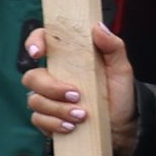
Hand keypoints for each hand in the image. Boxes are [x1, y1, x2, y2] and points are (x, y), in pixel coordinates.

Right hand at [20, 21, 132, 138]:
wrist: (123, 124)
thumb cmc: (118, 93)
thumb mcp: (120, 68)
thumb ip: (112, 47)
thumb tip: (98, 28)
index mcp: (67, 59)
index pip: (41, 42)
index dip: (34, 42)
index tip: (38, 52)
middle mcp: (52, 77)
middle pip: (32, 77)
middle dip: (52, 88)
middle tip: (77, 95)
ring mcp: (47, 98)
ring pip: (35, 100)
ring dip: (58, 109)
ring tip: (82, 115)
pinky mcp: (47, 118)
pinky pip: (39, 120)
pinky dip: (54, 124)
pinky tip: (71, 127)